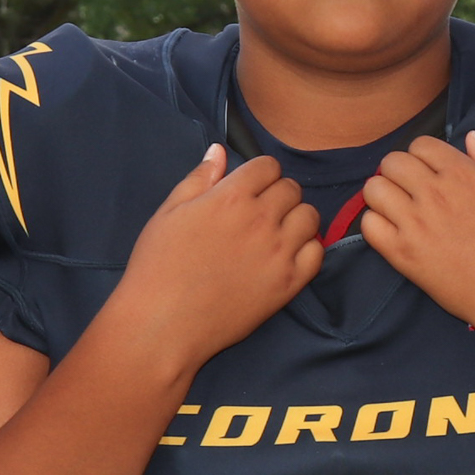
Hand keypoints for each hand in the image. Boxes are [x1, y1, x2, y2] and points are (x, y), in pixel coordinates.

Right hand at [103, 146, 322, 378]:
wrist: (163, 323)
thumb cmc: (157, 267)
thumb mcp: (168, 213)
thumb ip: (199, 178)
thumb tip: (220, 151)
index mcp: (230, 196)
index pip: (268, 166)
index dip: (259, 174)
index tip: (250, 189)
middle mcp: (261, 219)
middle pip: (291, 189)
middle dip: (277, 194)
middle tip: (259, 213)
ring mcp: (278, 252)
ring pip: (309, 217)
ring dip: (295, 219)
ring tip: (275, 233)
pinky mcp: (288, 284)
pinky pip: (317, 252)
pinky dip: (307, 249)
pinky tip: (285, 256)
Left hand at [357, 133, 474, 336]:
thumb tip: (470, 137)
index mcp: (462, 173)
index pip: (421, 144)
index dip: (425, 155)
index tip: (432, 172)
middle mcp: (434, 193)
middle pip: (392, 162)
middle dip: (400, 170)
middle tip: (412, 189)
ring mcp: (415, 224)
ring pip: (374, 190)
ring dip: (384, 194)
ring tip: (399, 208)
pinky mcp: (403, 256)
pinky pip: (369, 226)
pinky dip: (376, 224)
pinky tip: (394, 232)